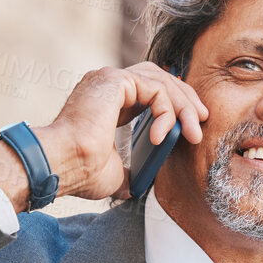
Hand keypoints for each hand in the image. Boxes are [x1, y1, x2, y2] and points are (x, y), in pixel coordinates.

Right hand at [0, 62, 208, 210]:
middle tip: (201, 121)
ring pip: (162, 81)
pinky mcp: (114, 80)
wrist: (61, 166)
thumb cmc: (79, 171)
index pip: (150, 89)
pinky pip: (156, 89)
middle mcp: (107, 84)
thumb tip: (135, 185)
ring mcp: (109, 79)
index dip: (174, 102)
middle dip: (185, 99)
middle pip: (160, 77)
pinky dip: (167, 111)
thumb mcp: (114, 174)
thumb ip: (128, 170)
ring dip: (183, 105)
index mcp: (108, 101)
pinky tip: (164, 135)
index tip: (190, 124)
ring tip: (193, 131)